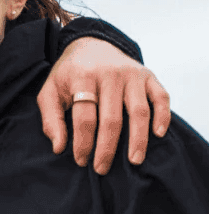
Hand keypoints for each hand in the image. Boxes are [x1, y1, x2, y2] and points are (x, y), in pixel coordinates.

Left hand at [38, 38, 170, 174]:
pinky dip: (162, 116)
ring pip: (138, 111)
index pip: (84, 117)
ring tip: (134, 161)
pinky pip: (161, 97)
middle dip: (107, 148)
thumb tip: (59, 148)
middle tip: (102, 169)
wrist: (91, 45)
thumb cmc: (69, 75)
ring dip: (138, 139)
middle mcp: (109, 74)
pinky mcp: (148, 76)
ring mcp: (131, 74)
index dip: (83, 143)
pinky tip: (158, 134)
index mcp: (82, 77)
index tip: (81, 161)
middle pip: (111, 118)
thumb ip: (51, 119)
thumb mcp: (50, 91)